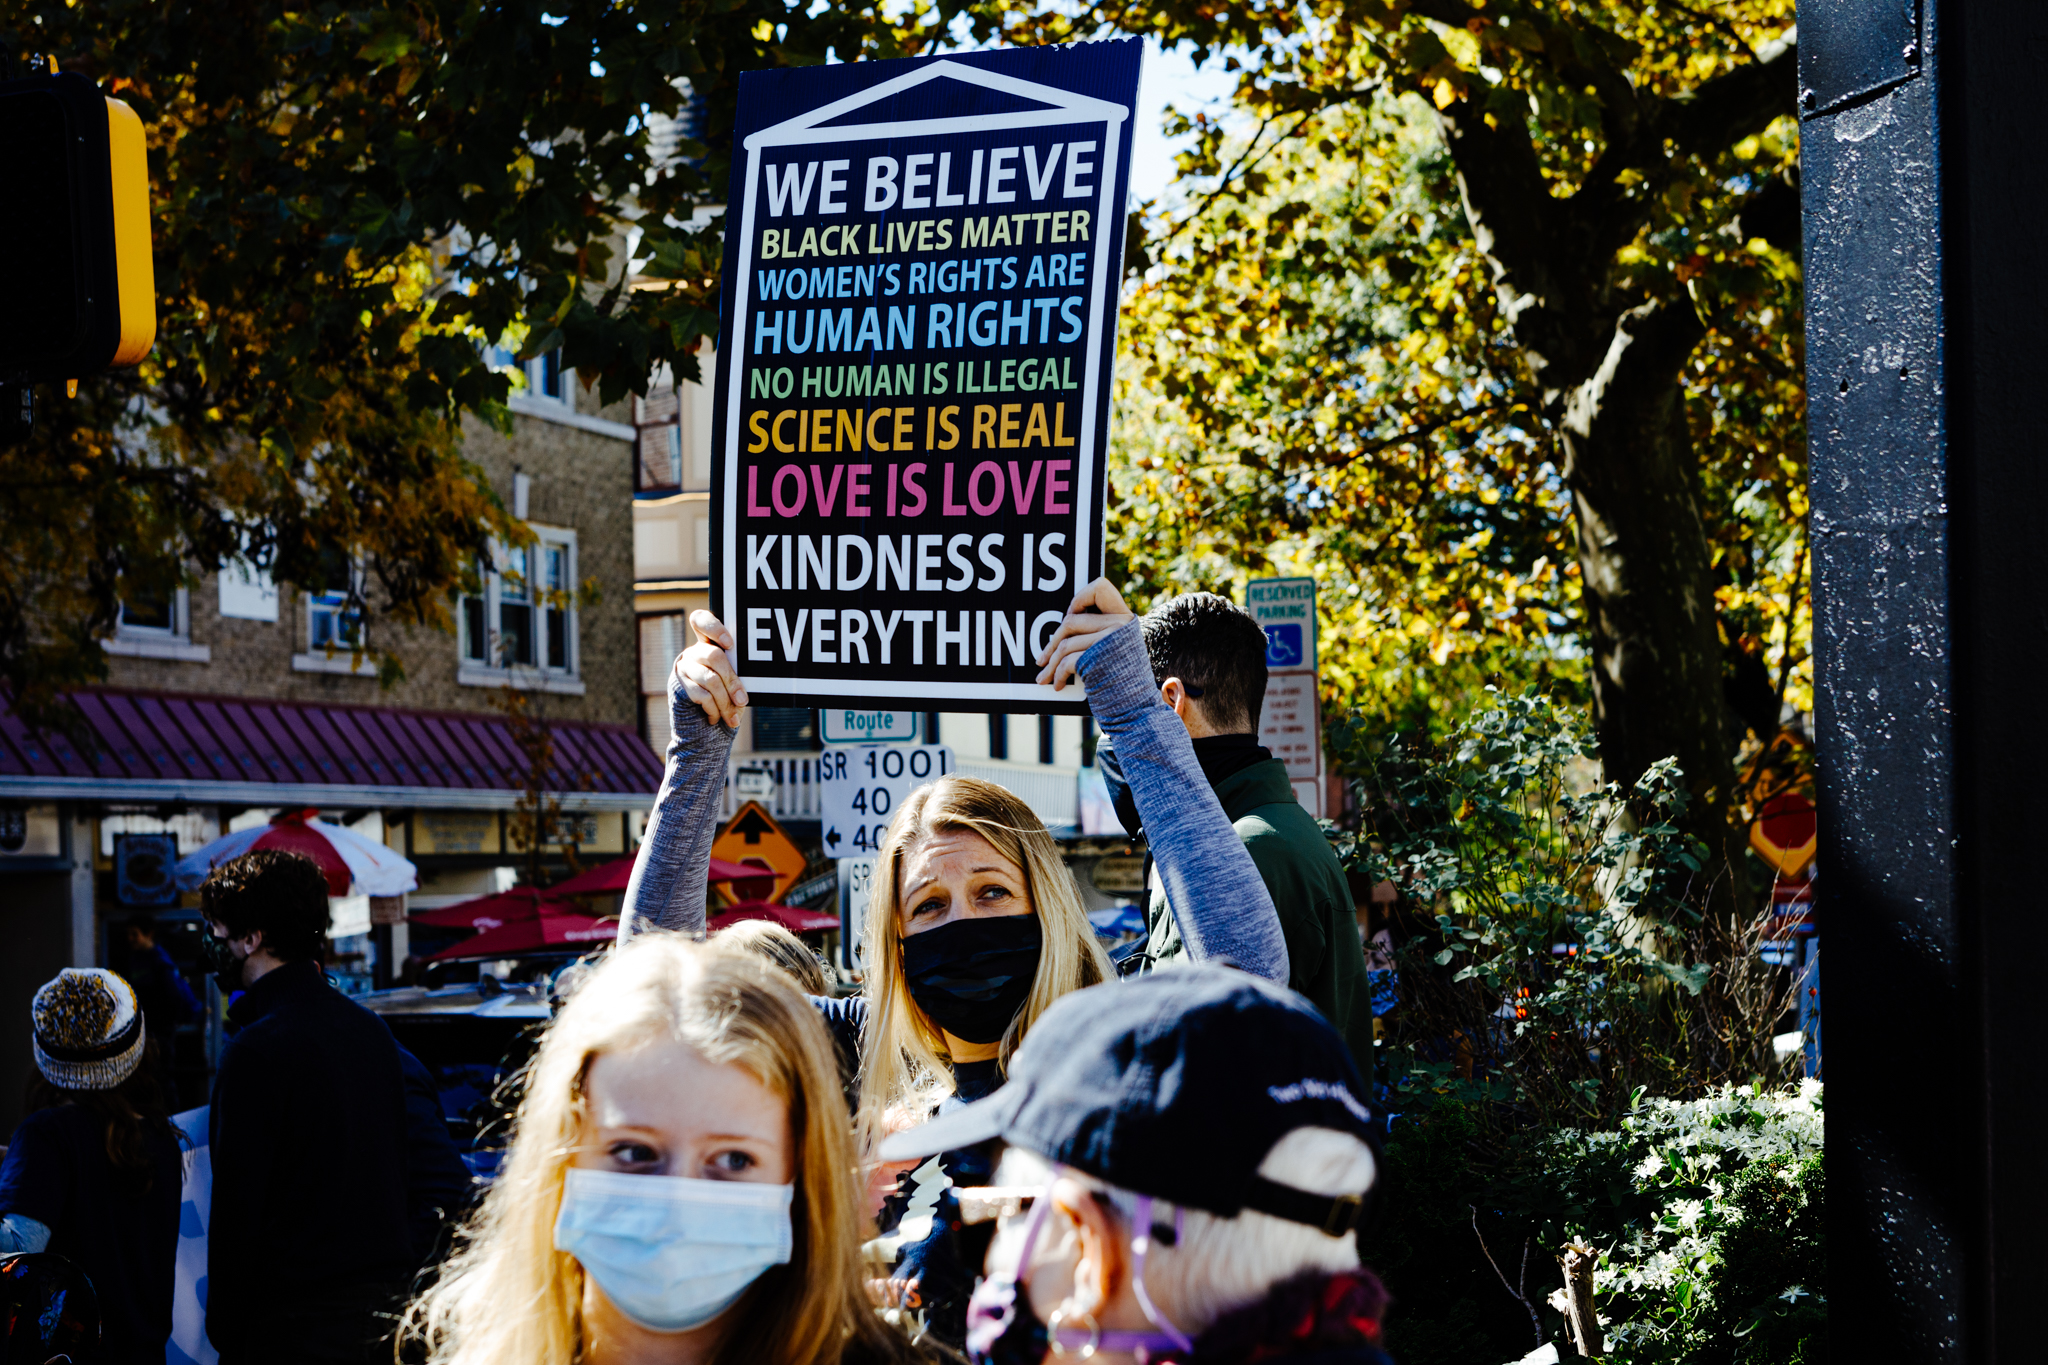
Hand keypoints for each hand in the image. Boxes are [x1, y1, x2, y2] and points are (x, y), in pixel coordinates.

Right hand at [676, 610, 747, 727]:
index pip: (702, 620)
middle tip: (743, 700)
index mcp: (709, 642)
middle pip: (713, 656)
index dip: (714, 628)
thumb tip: (744, 689)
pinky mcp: (679, 684)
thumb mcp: (732, 682)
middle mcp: (694, 651)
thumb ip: (736, 674)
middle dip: (732, 681)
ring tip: (732, 717)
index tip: (730, 644)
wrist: (700, 720)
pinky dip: (713, 709)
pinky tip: (716, 718)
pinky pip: (700, 695)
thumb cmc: (723, 696)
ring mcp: (685, 666)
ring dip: (725, 702)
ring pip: (709, 679)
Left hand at [1034, 577, 1135, 691]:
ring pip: (1065, 643)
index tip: (1070, 617)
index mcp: (1124, 619)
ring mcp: (1109, 641)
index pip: (1100, 587)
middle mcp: (1119, 625)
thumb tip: (1062, 629)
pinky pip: (1067, 661)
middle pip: (1071, 620)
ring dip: (1051, 663)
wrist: (1139, 709)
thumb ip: (1099, 633)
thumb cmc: (1123, 683)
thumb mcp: (1117, 651)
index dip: (1079, 599)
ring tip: (1044, 677)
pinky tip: (1058, 685)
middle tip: (1042, 659)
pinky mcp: (1098, 658)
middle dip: (1052, 643)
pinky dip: (1058, 675)